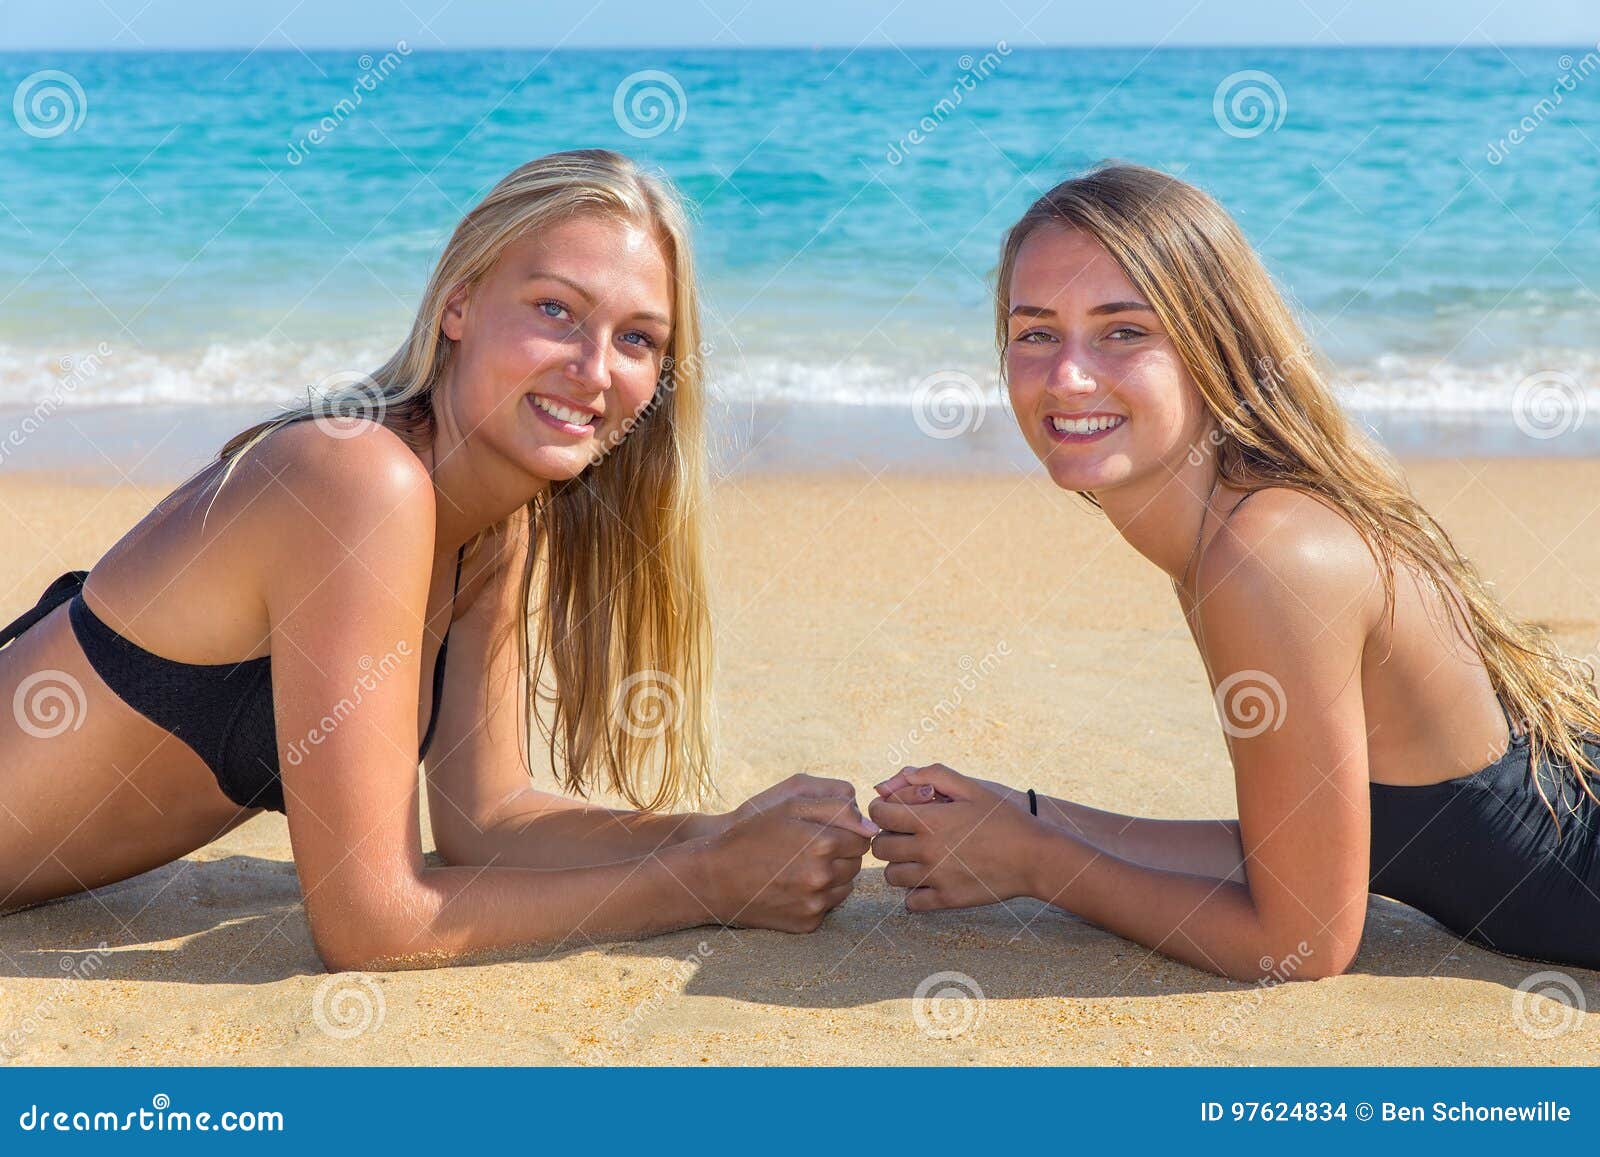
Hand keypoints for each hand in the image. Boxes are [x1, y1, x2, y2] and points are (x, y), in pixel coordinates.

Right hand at [703, 777, 877, 932]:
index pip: (863, 839)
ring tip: (801, 867)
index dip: (846, 833)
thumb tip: (871, 827)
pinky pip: (829, 906)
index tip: (825, 832)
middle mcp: (824, 876)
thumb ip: (836, 809)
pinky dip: (818, 896)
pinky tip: (794, 886)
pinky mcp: (808, 923)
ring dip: (833, 876)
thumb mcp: (790, 806)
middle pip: (857, 863)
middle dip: (841, 854)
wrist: (715, 878)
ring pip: (846, 886)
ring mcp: (816, 903)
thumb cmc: (752, 834)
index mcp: (824, 843)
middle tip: (811, 848)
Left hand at [867, 763, 1041, 909]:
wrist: (1035, 856)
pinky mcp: (947, 899)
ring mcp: (935, 877)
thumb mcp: (971, 788)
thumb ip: (932, 776)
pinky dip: (914, 892)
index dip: (881, 810)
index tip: (893, 812)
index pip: (879, 814)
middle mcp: (926, 850)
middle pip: (880, 847)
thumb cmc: (1003, 818)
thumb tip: (895, 779)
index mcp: (929, 820)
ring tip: (917, 858)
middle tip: (905, 835)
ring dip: (899, 865)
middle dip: (888, 837)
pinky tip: (929, 880)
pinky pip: (911, 902)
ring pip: (891, 876)